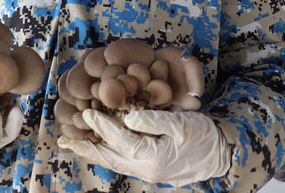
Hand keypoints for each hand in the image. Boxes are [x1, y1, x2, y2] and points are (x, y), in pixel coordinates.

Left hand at [57, 109, 230, 186]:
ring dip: (92, 152)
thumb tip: (126, 116)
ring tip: (72, 144)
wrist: (222, 155)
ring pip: (113, 162)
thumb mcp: (181, 123)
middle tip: (63, 139)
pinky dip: (106, 153)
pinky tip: (97, 147)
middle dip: (85, 147)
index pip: (120, 140)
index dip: (102, 125)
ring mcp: (147, 172)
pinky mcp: (149, 169)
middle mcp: (146, 169)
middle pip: (109, 157)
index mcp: (154, 157)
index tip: (86, 112)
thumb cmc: (204, 136)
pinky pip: (121, 162)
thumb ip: (153, 120)